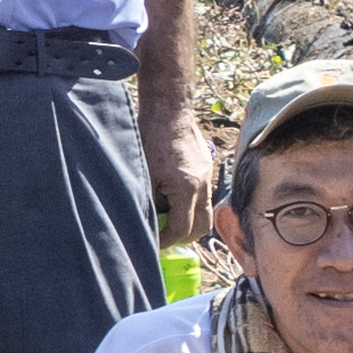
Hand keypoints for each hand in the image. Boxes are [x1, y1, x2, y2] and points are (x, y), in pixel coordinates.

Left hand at [141, 105, 210, 232]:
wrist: (168, 109)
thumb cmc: (151, 138)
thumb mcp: (145, 175)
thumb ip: (151, 202)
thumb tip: (152, 223)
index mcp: (187, 188)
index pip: (182, 229)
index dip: (166, 240)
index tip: (153, 243)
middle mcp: (203, 184)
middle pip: (202, 227)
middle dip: (183, 236)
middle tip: (163, 236)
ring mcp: (208, 175)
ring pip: (205, 212)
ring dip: (188, 220)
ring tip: (167, 216)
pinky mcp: (206, 167)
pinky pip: (203, 195)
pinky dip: (189, 203)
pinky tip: (171, 195)